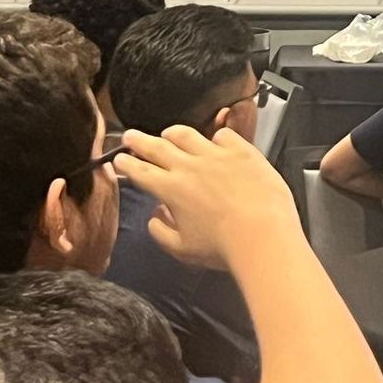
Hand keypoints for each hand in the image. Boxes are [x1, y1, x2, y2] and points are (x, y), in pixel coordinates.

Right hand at [116, 126, 299, 270]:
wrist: (263, 234)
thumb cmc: (221, 248)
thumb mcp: (182, 249)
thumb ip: (161, 232)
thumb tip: (155, 215)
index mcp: (170, 189)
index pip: (141, 171)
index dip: (127, 163)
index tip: (119, 157)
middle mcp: (189, 166)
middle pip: (157, 146)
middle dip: (139, 140)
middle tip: (130, 135)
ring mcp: (216, 154)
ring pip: (187, 135)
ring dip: (173, 133)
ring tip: (168, 133)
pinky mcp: (242, 150)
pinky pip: (224, 135)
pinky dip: (216, 137)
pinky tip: (216, 141)